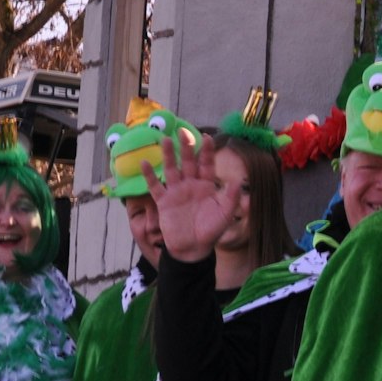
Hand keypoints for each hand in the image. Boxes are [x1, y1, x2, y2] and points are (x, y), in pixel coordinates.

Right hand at [141, 129, 239, 262]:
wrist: (194, 249)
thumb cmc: (211, 231)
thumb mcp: (225, 214)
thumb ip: (231, 198)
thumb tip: (237, 182)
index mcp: (207, 186)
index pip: (207, 164)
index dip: (207, 151)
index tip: (207, 137)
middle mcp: (191, 185)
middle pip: (188, 162)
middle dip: (186, 147)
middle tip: (183, 131)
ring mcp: (176, 192)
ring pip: (171, 169)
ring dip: (168, 155)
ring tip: (165, 140)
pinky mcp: (164, 202)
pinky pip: (155, 186)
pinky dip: (149, 176)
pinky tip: (144, 163)